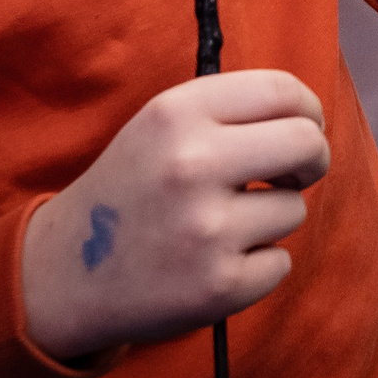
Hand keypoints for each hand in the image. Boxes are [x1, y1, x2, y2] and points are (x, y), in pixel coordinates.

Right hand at [20, 70, 330, 360]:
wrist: (64, 274)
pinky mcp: (217, 286)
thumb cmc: (132, 189)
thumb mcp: (162, 125)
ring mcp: (206, 229)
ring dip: (271, 219)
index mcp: (177, 113)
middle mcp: (191, 164)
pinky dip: (257, 266)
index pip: (282, 91)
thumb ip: (230, 110)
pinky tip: (213, 264)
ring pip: (294, 208)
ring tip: (221, 227)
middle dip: (312, 160)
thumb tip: (309, 116)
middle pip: (307, 143)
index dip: (307, 110)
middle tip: (292, 175)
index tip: (305, 127)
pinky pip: (279, 262)